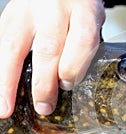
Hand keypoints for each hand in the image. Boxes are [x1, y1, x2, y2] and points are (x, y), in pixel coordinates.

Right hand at [0, 0, 104, 117]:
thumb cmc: (78, 8)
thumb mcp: (92, 21)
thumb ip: (84, 47)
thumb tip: (67, 83)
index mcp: (84, 10)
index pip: (82, 40)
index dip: (75, 67)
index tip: (68, 85)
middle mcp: (55, 8)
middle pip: (49, 48)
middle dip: (44, 83)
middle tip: (44, 107)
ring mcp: (28, 9)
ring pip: (14, 46)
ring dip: (8, 82)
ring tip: (5, 108)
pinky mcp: (9, 14)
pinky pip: (1, 42)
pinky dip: (0, 68)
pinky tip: (0, 88)